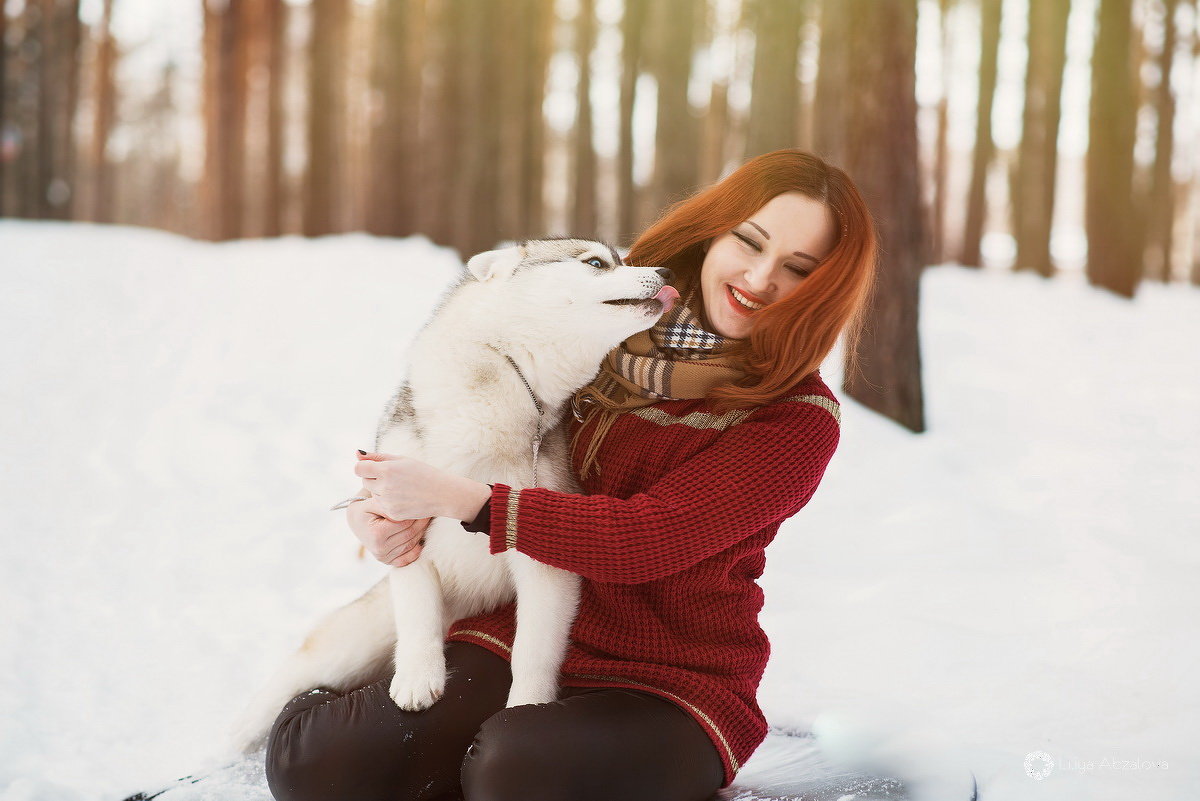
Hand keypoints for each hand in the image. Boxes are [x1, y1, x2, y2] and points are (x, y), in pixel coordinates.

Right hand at [346, 492, 430, 566]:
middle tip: (430, 510)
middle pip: (410, 534)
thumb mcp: (372, 501)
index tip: (424, 504)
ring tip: (426, 519)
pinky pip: (407, 558)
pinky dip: (417, 549)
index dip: (416, 513)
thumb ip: (387, 503)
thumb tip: (405, 507)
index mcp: (376, 535)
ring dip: (421, 532)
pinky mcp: (387, 561)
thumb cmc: (365, 508)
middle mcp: (379, 549)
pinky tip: (421, 539)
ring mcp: (383, 557)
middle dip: (422, 522)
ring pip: (411, 544)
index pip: (404, 524)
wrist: (356, 521)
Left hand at [354, 451, 489, 521]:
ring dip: (381, 490)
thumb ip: (377, 457)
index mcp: (386, 470)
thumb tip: (357, 453)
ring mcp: (387, 502)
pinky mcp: (391, 513)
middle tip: (393, 478)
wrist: (442, 494)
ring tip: (400, 488)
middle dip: (374, 478)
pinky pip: (381, 505)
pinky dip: (388, 501)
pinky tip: (403, 498)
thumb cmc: (422, 473)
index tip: (374, 468)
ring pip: (373, 494)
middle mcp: (384, 487)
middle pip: (365, 481)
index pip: (359, 468)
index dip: (365, 467)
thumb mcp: (402, 460)